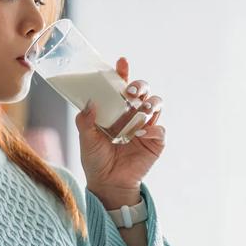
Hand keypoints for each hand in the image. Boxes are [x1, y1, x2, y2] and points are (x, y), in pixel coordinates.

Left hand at [76, 57, 165, 206]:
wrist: (107, 183)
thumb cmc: (96, 159)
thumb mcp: (86, 139)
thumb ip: (85, 121)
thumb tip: (89, 102)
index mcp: (116, 110)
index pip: (121, 86)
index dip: (123, 73)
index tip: (121, 62)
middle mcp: (133, 114)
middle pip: (143, 91)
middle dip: (140, 86)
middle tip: (130, 91)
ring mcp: (146, 126)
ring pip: (156, 104)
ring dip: (151, 102)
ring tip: (142, 107)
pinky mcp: (155, 141)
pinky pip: (159, 129)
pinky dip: (153, 128)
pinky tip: (142, 133)